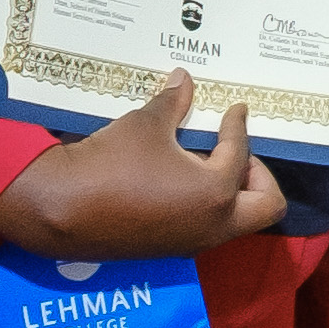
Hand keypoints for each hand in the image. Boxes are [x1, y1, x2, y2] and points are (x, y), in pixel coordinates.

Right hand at [0, 73, 290, 262]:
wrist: (61, 207)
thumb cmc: (110, 162)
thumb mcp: (146, 124)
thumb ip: (174, 103)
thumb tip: (184, 78)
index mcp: (216, 194)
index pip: (240, 154)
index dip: (238, 126)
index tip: (236, 109)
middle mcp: (213, 225)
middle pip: (267, 207)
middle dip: (260, 175)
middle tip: (237, 150)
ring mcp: (191, 242)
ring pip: (236, 220)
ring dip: (232, 191)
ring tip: (206, 159)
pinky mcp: (169, 248)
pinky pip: (206, 226)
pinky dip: (207, 203)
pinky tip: (180, 177)